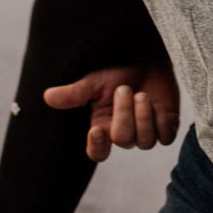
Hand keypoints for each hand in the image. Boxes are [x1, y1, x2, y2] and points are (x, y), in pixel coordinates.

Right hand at [42, 60, 180, 162]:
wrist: (147, 60)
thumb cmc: (117, 71)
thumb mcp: (94, 81)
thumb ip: (74, 93)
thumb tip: (47, 97)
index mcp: (102, 126)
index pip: (97, 152)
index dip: (97, 147)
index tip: (97, 131)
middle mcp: (123, 134)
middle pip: (123, 140)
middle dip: (124, 114)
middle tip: (125, 89)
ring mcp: (145, 134)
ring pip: (144, 141)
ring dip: (143, 115)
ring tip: (142, 94)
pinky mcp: (165, 129)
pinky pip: (164, 137)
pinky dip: (160, 119)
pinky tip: (157, 103)